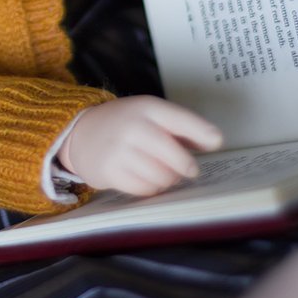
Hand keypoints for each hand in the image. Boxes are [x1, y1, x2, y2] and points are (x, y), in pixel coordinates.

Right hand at [58, 97, 222, 196]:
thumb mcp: (149, 115)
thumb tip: (214, 141)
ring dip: (169, 179)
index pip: (180, 119)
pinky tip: (148, 179)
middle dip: (187, 167)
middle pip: (176, 157)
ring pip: (163, 177)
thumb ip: (180, 127)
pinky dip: (152, 188)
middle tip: (189, 169)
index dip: (201, 132)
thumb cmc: (125, 124)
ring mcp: (120, 150)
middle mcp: (134, 127)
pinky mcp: (110, 171)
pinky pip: (145, 189)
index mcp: (147, 108)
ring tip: (165, 173)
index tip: (217, 142)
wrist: (80, 133)